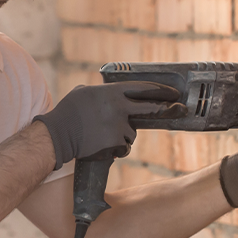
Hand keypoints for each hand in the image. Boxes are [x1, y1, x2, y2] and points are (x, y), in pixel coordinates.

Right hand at [33, 82, 182, 169]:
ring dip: (123, 135)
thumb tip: (111, 94)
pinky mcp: (115, 144)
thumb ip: (102, 93)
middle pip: (151, 109)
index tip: (174, 93)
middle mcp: (119, 108)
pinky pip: (123, 147)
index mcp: (112, 92)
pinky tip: (101, 144)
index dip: (162, 90)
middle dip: (167, 109)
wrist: (58, 135)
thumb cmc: (69, 112)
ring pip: (132, 133)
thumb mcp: (85, 92)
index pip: (143, 88)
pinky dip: (116, 148)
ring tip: (103, 135)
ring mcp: (118, 127)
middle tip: (178, 109)